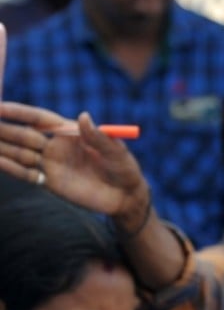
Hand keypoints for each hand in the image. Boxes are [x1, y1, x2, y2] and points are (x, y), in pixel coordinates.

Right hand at [0, 102, 148, 219]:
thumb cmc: (124, 168)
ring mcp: (49, 163)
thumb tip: (83, 116)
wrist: (125, 196)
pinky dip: (10, 168)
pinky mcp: (48, 182)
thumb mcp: (116, 152)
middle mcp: (54, 145)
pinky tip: (0, 162)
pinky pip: (24, 173)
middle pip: (21, 134)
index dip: (17, 112)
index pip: (37, 118)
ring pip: (18, 152)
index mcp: (68, 131)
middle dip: (3, 130)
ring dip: (2, 148)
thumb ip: (100, 137)